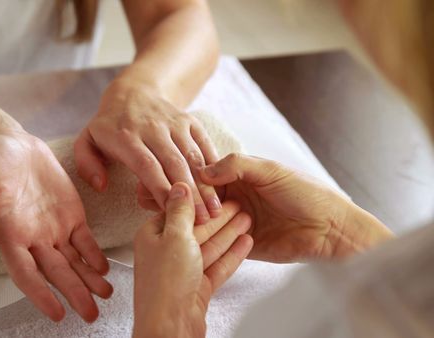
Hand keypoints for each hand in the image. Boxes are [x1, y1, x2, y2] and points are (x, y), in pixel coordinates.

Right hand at [0, 134, 111, 321]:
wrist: (8, 142)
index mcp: (11, 236)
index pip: (27, 274)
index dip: (41, 294)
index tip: (57, 313)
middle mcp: (34, 238)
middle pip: (57, 273)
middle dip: (74, 294)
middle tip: (91, 315)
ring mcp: (54, 227)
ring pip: (74, 261)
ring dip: (89, 279)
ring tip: (106, 295)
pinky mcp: (70, 213)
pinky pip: (84, 239)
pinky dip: (94, 255)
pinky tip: (104, 269)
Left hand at [74, 81, 220, 224]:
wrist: (133, 92)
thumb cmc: (109, 127)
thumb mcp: (86, 142)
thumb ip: (87, 164)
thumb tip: (101, 185)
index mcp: (125, 137)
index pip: (146, 165)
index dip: (160, 189)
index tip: (172, 212)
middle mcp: (152, 128)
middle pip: (174, 163)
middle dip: (189, 193)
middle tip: (201, 220)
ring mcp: (174, 123)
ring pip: (192, 155)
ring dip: (206, 184)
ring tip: (215, 210)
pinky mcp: (189, 121)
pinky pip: (204, 143)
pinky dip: (214, 166)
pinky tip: (221, 188)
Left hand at [133, 183, 252, 336]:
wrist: (170, 327)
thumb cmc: (165, 284)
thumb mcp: (174, 236)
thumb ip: (181, 210)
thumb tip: (180, 186)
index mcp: (152, 235)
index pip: (179, 211)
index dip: (199, 201)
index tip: (218, 191)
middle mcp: (165, 252)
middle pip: (197, 228)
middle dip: (219, 217)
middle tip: (239, 204)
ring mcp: (182, 271)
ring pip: (209, 246)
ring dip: (228, 233)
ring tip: (247, 219)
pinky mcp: (196, 287)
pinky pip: (216, 266)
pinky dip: (231, 254)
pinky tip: (246, 242)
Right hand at [200, 153, 393, 261]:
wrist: (332, 230)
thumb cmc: (307, 194)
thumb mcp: (271, 171)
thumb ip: (236, 165)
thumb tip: (202, 171)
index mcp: (240, 177)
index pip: (206, 176)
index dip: (193, 179)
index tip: (182, 183)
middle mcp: (235, 199)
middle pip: (201, 199)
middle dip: (191, 202)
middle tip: (183, 205)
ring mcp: (236, 223)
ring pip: (206, 223)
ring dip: (197, 222)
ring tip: (187, 221)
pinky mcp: (242, 246)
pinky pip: (219, 245)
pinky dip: (208, 242)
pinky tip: (199, 239)